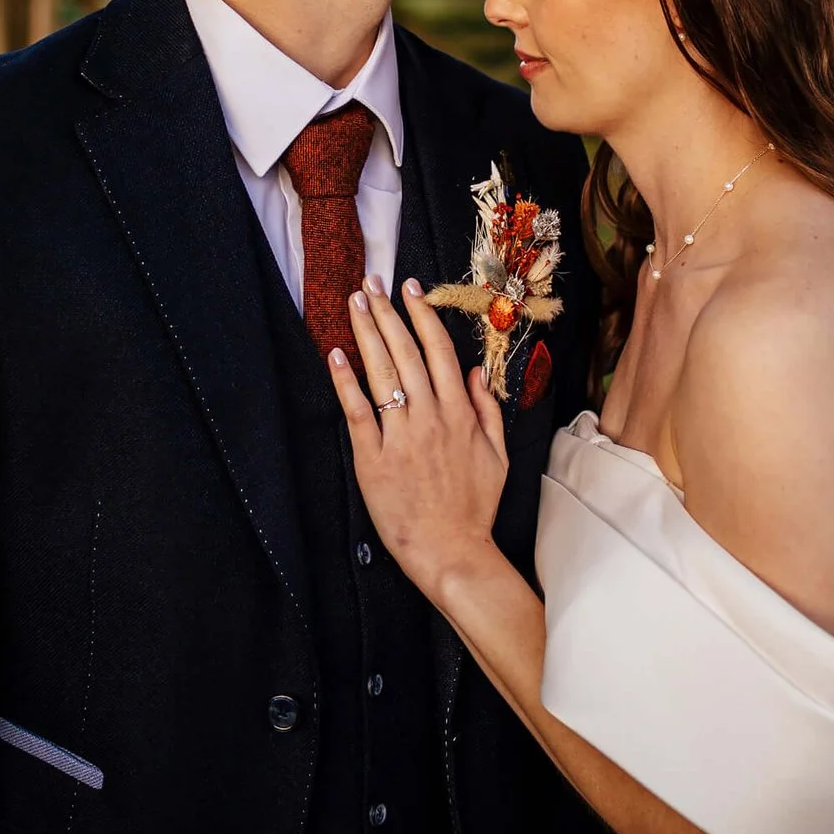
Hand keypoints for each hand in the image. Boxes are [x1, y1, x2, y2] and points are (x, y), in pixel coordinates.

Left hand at [328, 277, 510, 605]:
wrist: (451, 550)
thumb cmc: (474, 506)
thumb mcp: (497, 455)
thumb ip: (488, 410)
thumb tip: (478, 371)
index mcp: (460, 412)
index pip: (439, 351)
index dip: (423, 316)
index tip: (411, 289)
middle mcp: (431, 416)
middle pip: (405, 352)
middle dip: (387, 313)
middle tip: (371, 282)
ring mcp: (401, 436)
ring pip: (382, 373)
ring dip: (367, 333)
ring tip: (354, 303)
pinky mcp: (373, 458)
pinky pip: (358, 412)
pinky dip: (346, 382)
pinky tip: (336, 355)